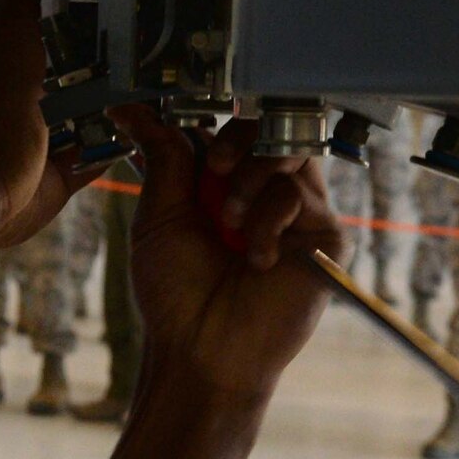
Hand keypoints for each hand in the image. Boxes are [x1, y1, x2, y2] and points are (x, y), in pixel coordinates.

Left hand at [114, 106, 346, 400]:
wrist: (201, 347)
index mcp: (223, 186)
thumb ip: (163, 158)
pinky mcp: (324, 235)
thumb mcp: (160, 215)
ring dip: (249, 182)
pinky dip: (268, 220)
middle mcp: (263, 193)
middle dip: (238, 140)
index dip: (216, 124)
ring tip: (230, 224)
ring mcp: (297, 213)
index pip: (233, 130)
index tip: (189, 131)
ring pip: (287, 153)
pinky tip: (256, 259)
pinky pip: (300, 194)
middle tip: (214, 167)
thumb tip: (133, 110)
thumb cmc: (175, 293)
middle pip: (270, 128)